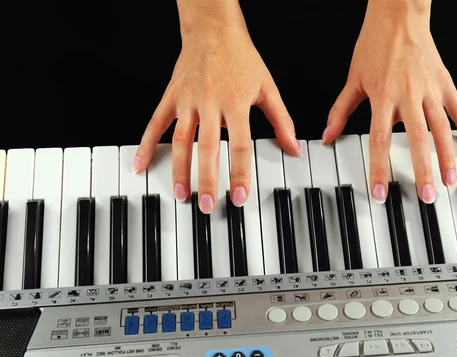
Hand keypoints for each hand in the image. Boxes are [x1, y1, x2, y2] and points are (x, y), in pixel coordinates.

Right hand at [133, 0, 300, 212]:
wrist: (213, 30)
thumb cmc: (242, 57)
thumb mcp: (268, 88)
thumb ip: (281, 120)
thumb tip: (294, 148)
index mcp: (235, 103)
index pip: (239, 145)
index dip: (240, 174)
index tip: (239, 196)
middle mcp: (210, 103)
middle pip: (207, 148)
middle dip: (206, 180)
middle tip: (207, 205)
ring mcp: (188, 101)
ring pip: (179, 141)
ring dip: (178, 170)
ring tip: (181, 194)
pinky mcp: (171, 97)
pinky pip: (155, 123)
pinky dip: (146, 144)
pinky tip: (139, 165)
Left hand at [323, 0, 456, 203]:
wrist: (398, 16)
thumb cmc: (375, 46)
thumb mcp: (353, 80)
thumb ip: (340, 111)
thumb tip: (327, 136)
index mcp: (383, 97)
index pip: (379, 140)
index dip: (379, 168)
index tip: (380, 192)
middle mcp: (409, 95)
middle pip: (416, 139)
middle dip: (422, 170)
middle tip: (426, 196)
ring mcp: (430, 90)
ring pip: (441, 129)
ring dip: (447, 157)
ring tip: (450, 182)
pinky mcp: (445, 83)